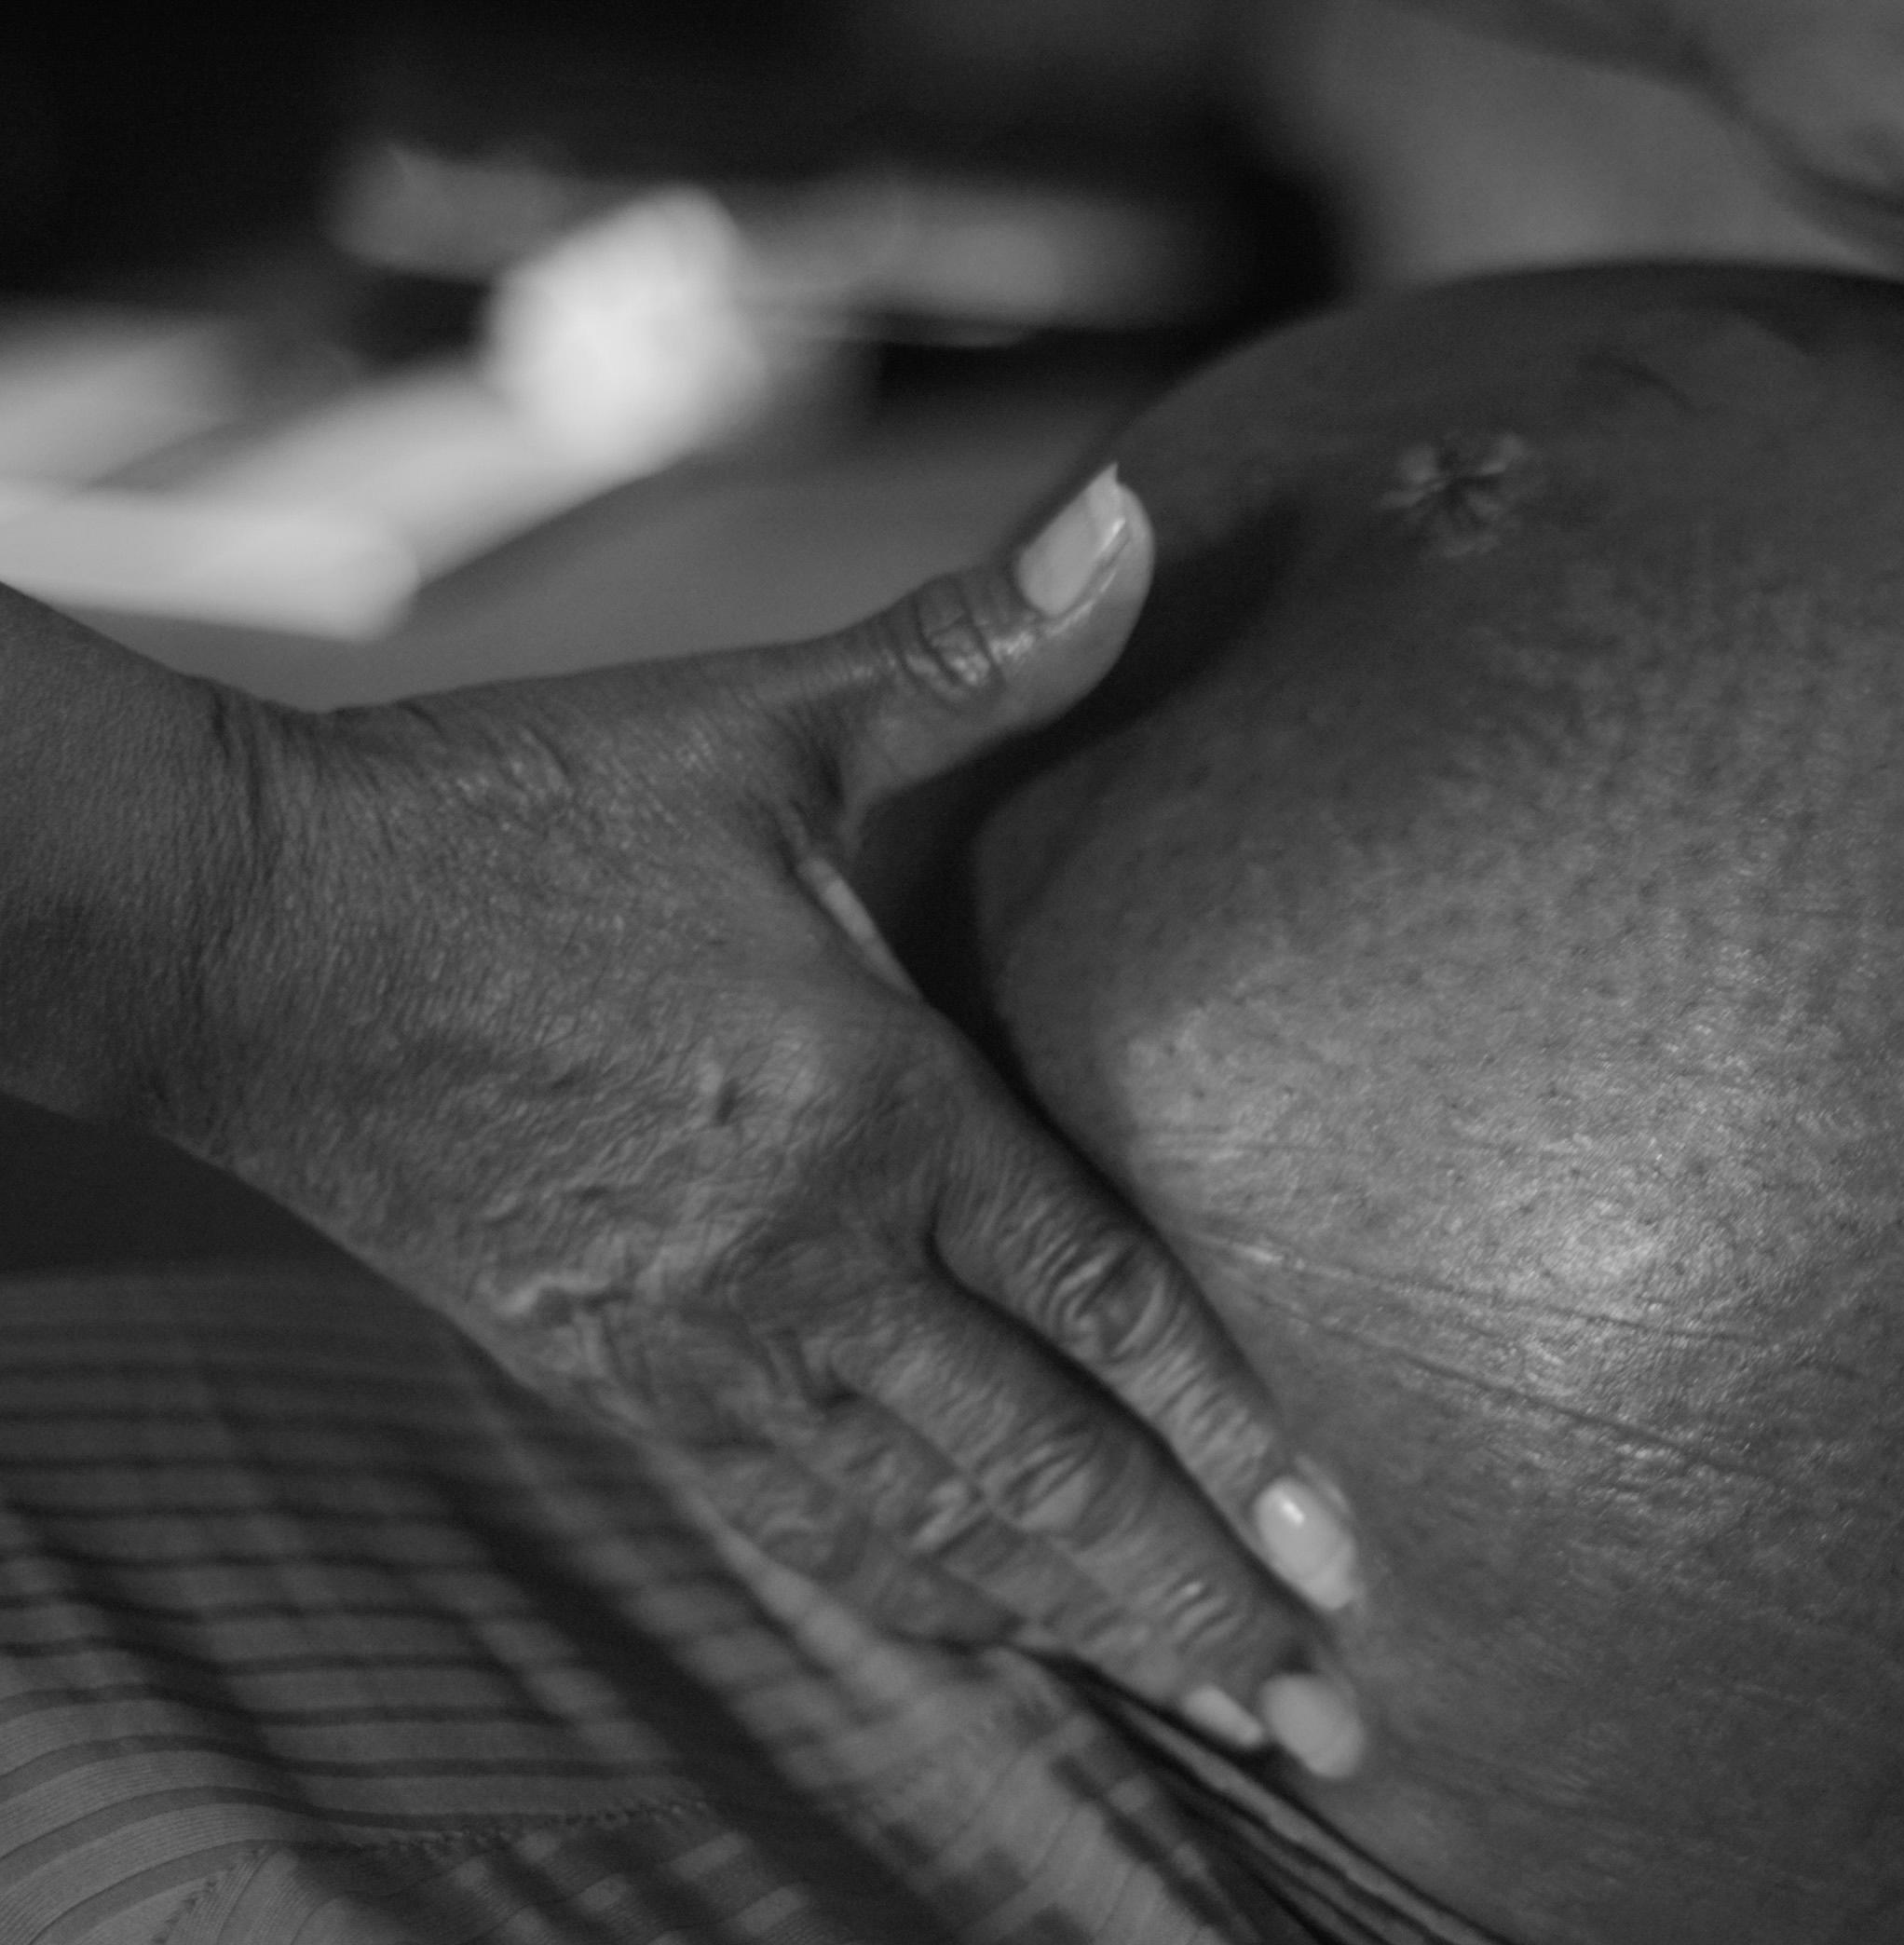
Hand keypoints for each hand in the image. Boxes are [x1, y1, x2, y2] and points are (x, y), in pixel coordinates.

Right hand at [147, 474, 1370, 1775]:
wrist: (237, 933)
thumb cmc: (512, 815)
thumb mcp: (760, 724)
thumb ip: (973, 652)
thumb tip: (1139, 514)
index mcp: (865, 1110)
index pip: (1097, 1304)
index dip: (1230, 1432)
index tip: (1342, 1546)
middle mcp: (796, 1264)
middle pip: (1035, 1474)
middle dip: (1190, 1601)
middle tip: (1331, 1714)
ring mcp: (693, 1348)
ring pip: (922, 1535)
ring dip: (1075, 1633)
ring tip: (1210, 1712)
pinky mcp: (606, 1383)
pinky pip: (788, 1527)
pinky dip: (909, 1599)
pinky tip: (992, 1643)